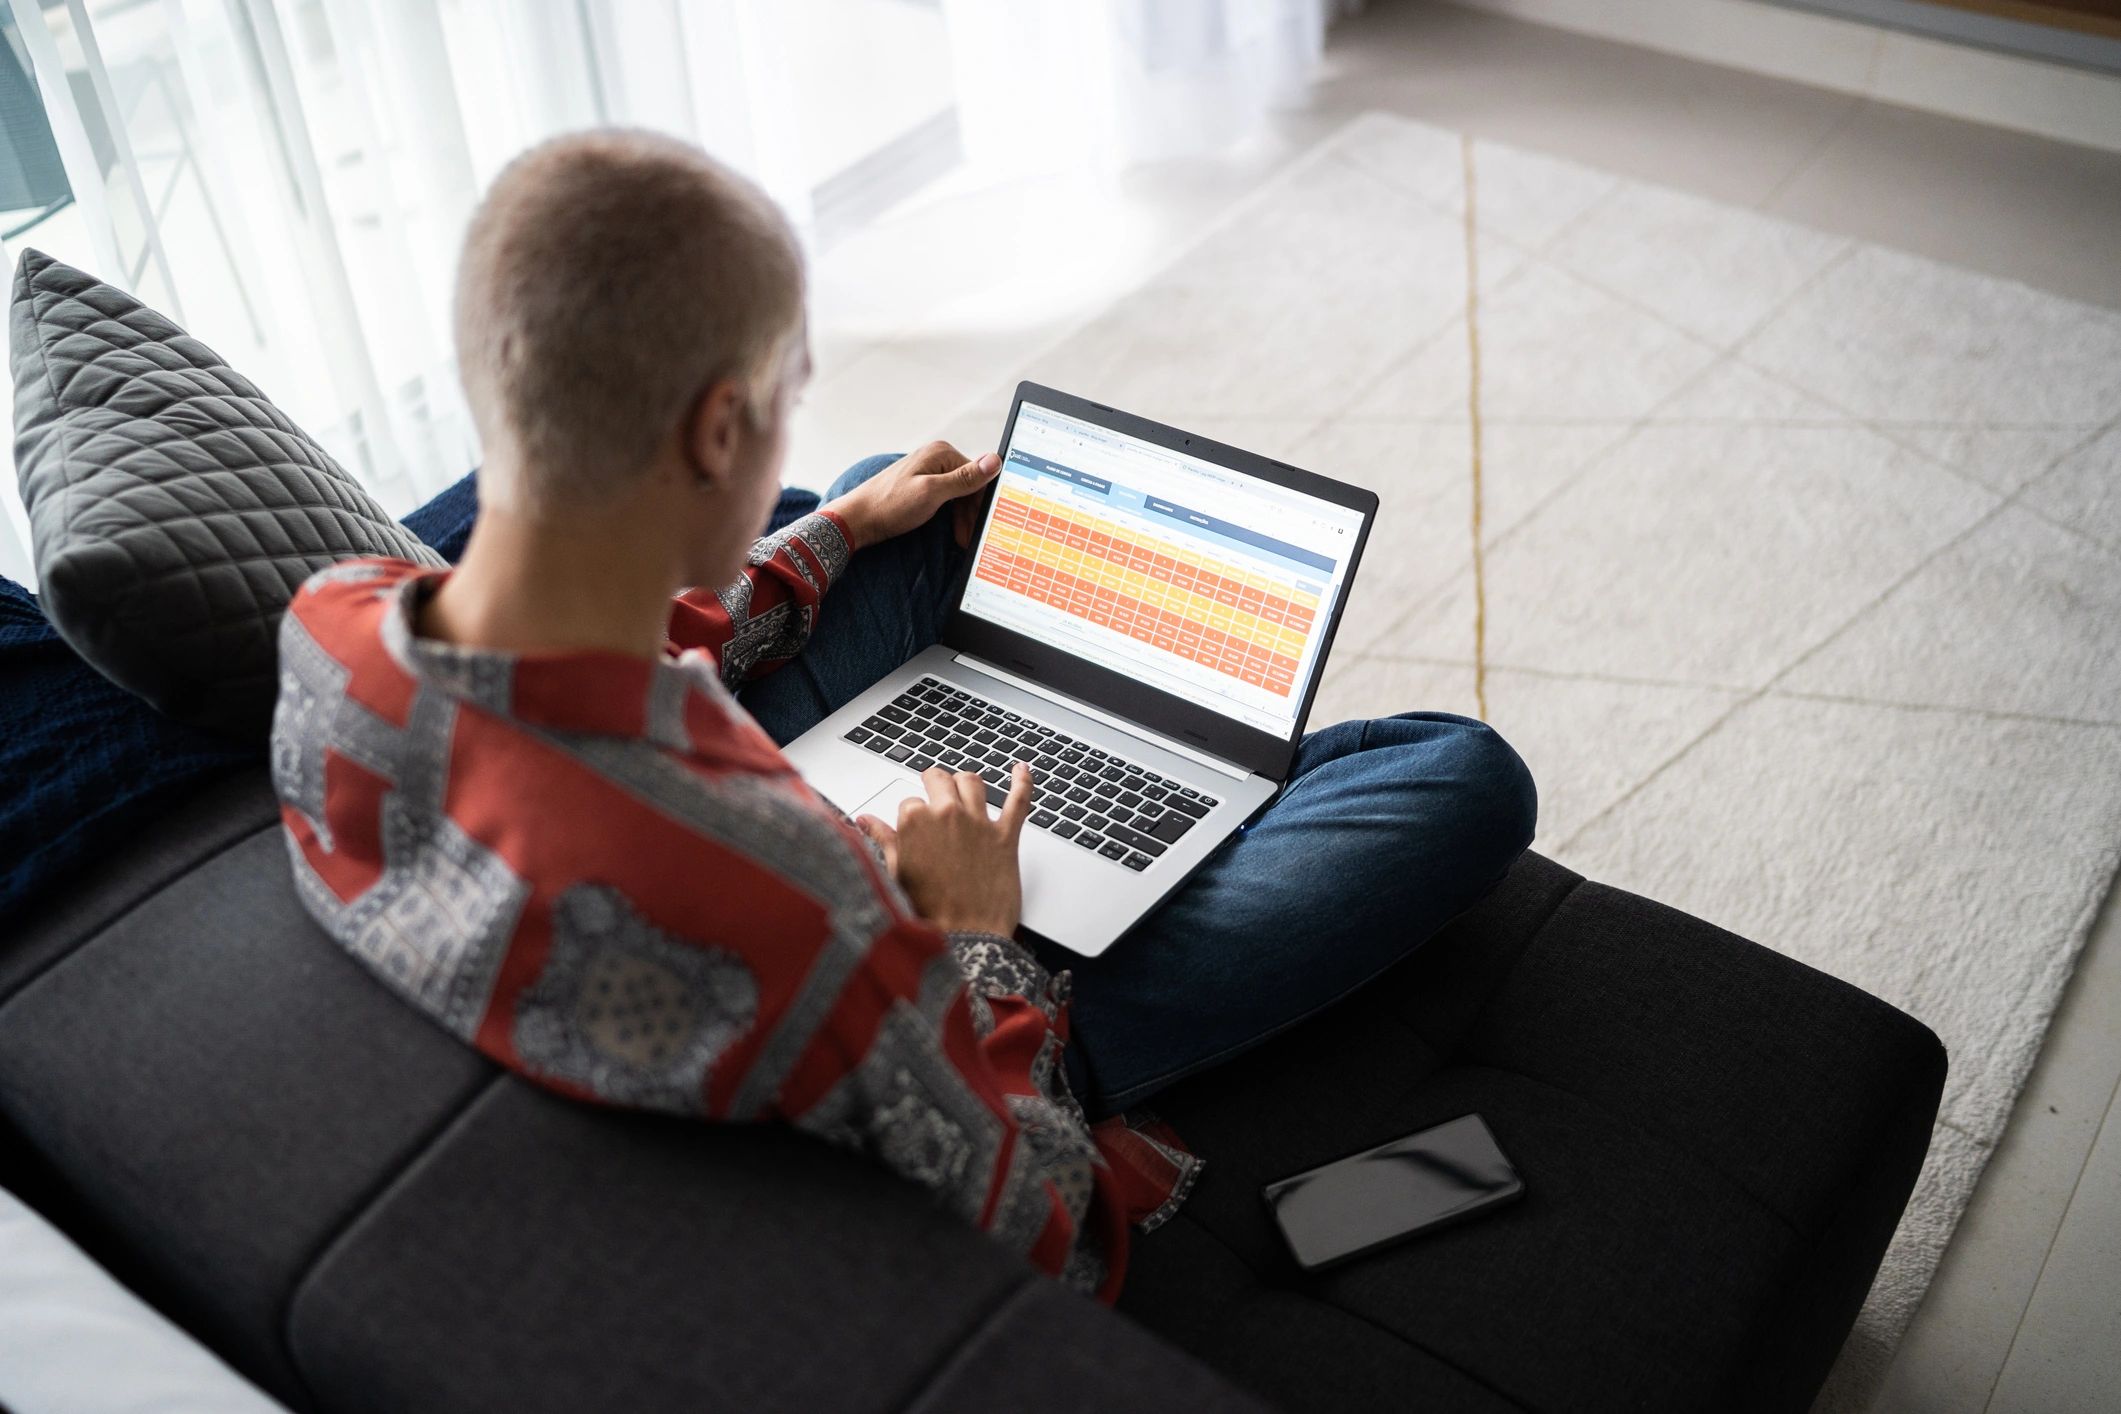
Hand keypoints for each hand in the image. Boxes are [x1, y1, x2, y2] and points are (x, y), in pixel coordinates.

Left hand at [826, 441, 1000, 550]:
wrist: (858, 519)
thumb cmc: (891, 505)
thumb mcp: (932, 493)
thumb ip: (965, 478)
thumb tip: (995, 460)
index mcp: (941, 452)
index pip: (979, 475)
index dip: (982, 503)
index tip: (983, 527)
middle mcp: (937, 457)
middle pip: (970, 485)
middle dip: (972, 514)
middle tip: (970, 539)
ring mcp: (929, 470)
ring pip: (959, 494)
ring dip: (963, 517)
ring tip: (962, 540)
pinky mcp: (922, 484)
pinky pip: (947, 497)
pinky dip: (952, 515)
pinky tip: (954, 530)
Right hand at [855, 762, 1033, 935]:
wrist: (966, 938)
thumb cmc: (929, 913)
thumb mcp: (894, 873)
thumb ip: (882, 840)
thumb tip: (866, 820)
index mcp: (915, 821)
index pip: (910, 802)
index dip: (911, 817)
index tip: (912, 831)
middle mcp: (948, 814)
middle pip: (940, 780)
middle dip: (934, 784)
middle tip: (933, 792)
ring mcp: (979, 823)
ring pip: (973, 782)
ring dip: (965, 782)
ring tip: (963, 786)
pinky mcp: (1006, 836)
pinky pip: (1019, 799)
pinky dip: (1022, 780)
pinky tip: (1020, 769)